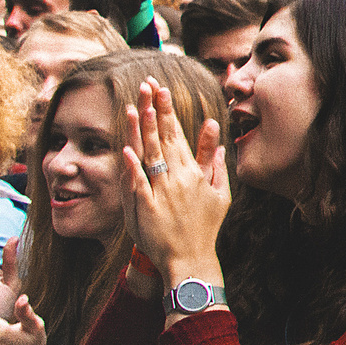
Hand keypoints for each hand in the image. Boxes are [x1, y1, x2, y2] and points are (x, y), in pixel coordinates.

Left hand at [120, 78, 228, 275]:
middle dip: (155, 110)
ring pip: (149, 156)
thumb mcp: (219, 194)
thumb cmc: (204, 227)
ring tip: (137, 106)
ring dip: (142, 130)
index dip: (167, 111)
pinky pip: (137, 184)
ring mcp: (160, 193)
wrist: (190, 259)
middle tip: (149, 85)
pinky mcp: (145, 209)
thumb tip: (215, 139)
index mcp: (191, 173)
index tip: (162, 90)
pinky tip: (126, 149)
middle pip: (162, 138)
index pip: (177, 134)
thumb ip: (214, 165)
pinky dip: (132, 167)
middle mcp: (175, 178)